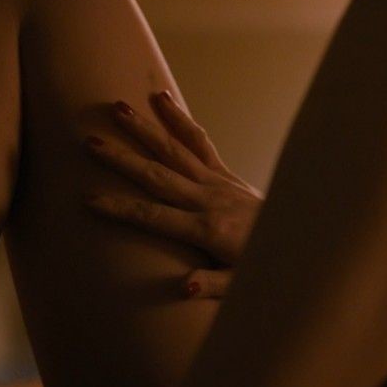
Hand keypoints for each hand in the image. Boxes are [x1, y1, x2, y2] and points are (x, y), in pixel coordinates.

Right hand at [84, 91, 262, 297]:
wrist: (298, 238)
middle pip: (156, 176)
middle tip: (90, 142)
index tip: (89, 199)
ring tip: (117, 108)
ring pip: (174, 150)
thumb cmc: (265, 266)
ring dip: (145, 129)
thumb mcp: (241, 284)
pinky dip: (179, 121)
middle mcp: (208, 199)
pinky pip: (199, 142)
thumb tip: (184, 287)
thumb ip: (213, 285)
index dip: (120, 208)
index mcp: (206, 229)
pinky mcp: (224, 173)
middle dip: (122, 159)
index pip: (154, 217)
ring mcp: (216, 182)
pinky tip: (161, 99)